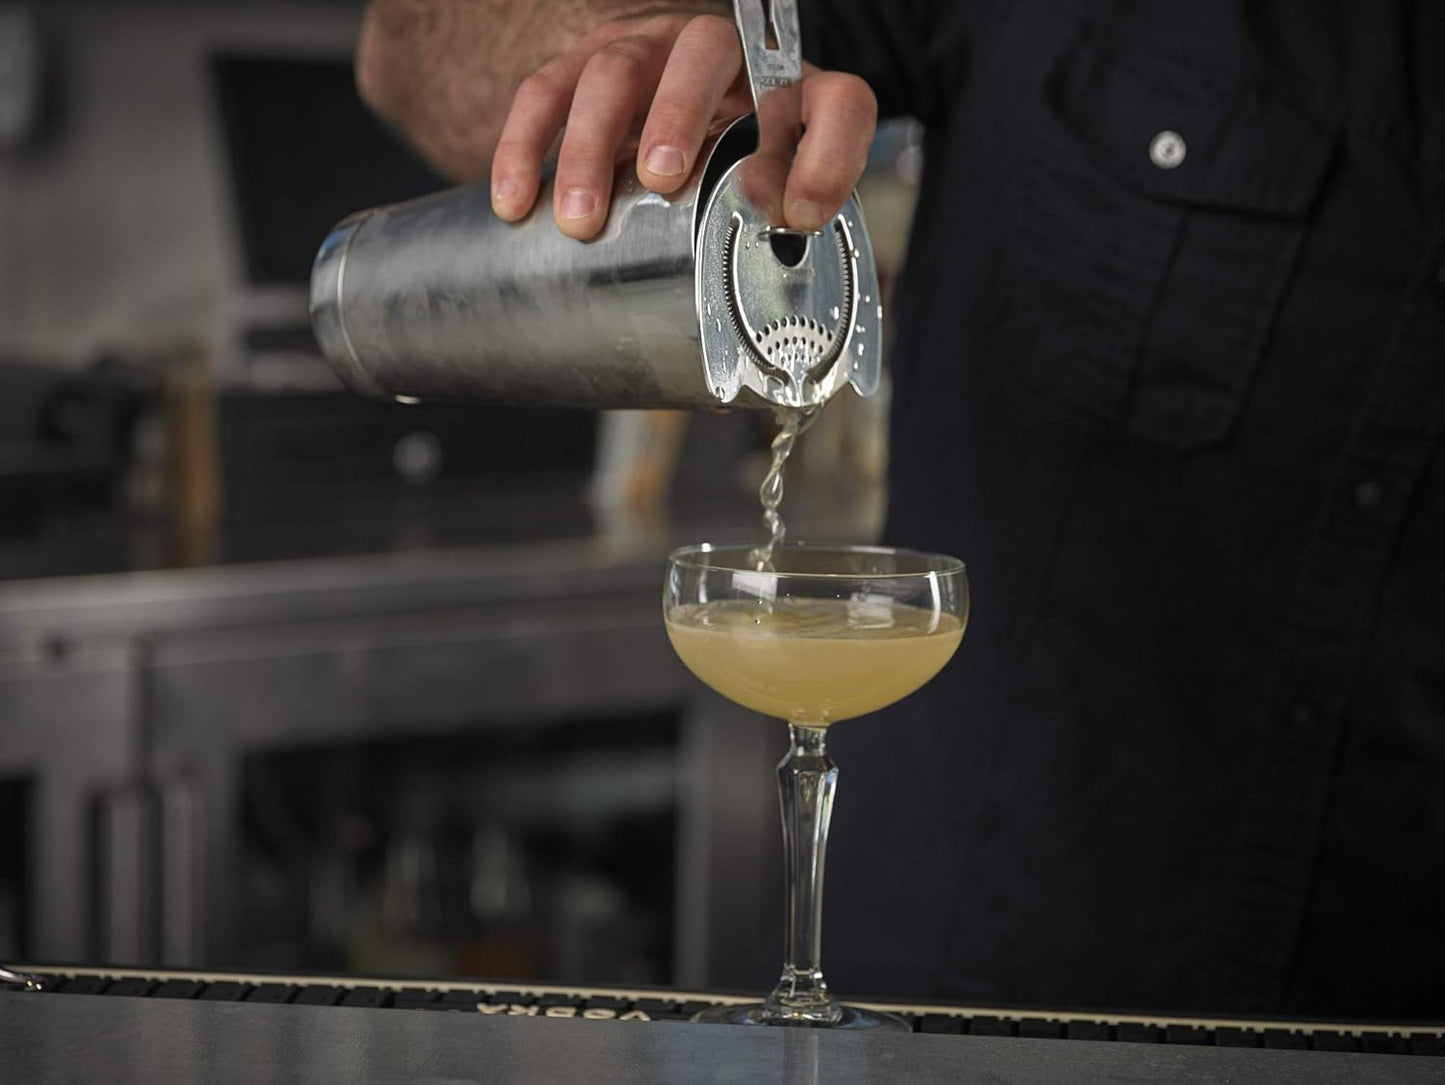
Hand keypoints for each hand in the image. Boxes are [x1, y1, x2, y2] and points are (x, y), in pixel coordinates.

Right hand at [489, 13, 876, 239]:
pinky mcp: (580, 68)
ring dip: (591, 145)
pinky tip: (515, 204)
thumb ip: (783, 223)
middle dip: (680, 112)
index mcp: (790, 94)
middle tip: (661, 178)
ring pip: (615, 70)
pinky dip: (524, 149)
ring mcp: (646, 53)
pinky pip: (544, 93)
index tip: (800, 216)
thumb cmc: (725, 174)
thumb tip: (785, 250)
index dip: (829, 155)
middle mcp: (721, 58)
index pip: (837, 102)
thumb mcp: (763, 200)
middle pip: (706, 49)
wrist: (656, 130)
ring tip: (581, 220)